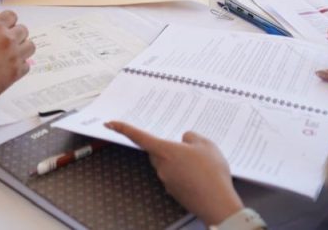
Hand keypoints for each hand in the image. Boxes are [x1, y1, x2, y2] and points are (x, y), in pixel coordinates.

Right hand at [0, 10, 33, 100]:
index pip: (12, 16)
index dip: (9, 22)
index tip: (7, 26)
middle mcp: (7, 39)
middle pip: (23, 30)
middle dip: (17, 35)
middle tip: (9, 41)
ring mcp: (14, 56)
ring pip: (30, 46)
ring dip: (23, 48)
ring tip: (13, 54)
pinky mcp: (17, 72)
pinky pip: (27, 65)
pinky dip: (21, 66)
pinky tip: (10, 67)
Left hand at [105, 122, 243, 224]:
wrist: (218, 204)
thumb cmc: (212, 173)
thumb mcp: (206, 145)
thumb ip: (192, 137)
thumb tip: (185, 139)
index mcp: (165, 151)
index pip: (139, 137)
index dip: (123, 128)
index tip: (110, 123)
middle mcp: (161, 166)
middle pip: (156, 151)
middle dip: (168, 147)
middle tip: (189, 147)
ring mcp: (166, 181)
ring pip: (167, 164)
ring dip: (179, 162)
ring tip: (202, 164)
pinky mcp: (174, 192)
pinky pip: (175, 177)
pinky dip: (184, 174)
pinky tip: (201, 175)